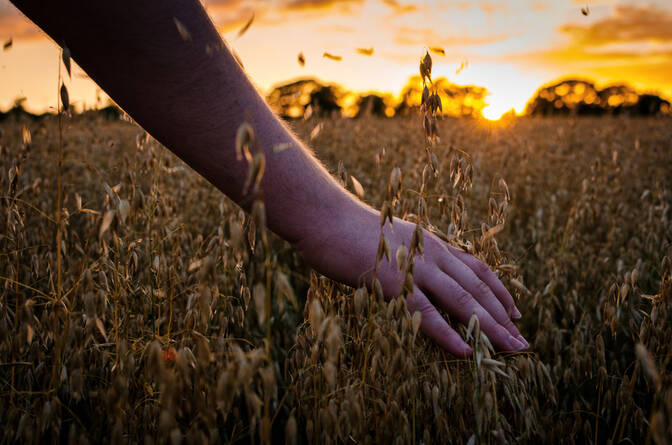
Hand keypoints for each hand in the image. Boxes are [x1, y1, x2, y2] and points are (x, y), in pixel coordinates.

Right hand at [295, 202, 527, 356]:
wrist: (327, 218)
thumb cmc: (354, 231)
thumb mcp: (395, 240)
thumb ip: (413, 255)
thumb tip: (423, 275)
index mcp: (433, 244)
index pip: (478, 268)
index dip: (501, 292)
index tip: (517, 313)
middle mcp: (433, 254)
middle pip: (479, 288)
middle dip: (504, 317)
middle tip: (523, 343)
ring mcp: (416, 268)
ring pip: (463, 300)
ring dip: (490, 327)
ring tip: (510, 350)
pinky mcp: (395, 283)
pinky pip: (428, 313)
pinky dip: (449, 334)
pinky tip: (466, 351)